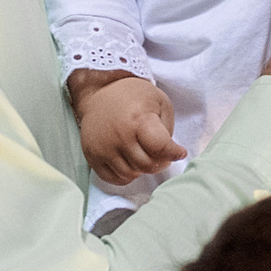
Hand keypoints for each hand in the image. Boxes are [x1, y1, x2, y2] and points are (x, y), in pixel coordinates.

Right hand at [68, 69, 184, 185]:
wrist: (100, 91)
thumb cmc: (134, 96)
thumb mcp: (160, 102)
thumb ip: (167, 129)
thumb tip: (167, 154)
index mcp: (138, 119)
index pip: (160, 148)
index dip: (174, 153)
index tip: (179, 152)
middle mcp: (119, 136)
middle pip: (147, 165)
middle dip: (160, 163)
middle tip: (162, 155)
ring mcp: (103, 148)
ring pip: (131, 174)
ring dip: (142, 170)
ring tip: (145, 156)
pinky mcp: (91, 156)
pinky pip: (112, 178)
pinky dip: (125, 176)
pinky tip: (130, 162)